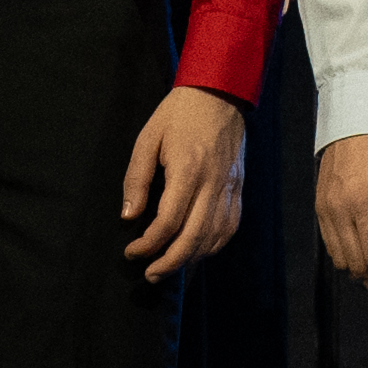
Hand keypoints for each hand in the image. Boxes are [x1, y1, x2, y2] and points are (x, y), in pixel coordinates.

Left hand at [118, 83, 251, 279]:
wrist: (219, 93)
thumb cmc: (178, 114)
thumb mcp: (147, 139)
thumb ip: (136, 179)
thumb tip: (128, 216)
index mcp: (188, 169)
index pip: (168, 221)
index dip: (148, 244)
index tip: (131, 251)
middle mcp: (213, 182)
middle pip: (194, 237)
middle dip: (170, 262)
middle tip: (150, 274)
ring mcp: (230, 186)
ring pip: (215, 236)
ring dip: (192, 258)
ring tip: (170, 267)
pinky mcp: (239, 187)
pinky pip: (231, 226)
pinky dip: (214, 245)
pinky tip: (198, 251)